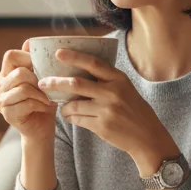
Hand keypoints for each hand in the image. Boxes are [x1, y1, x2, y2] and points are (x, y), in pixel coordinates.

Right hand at [0, 39, 55, 141]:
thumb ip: (35, 62)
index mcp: (5, 75)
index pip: (10, 55)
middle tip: (48, 88)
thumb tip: (29, 42)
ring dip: (42, 94)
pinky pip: (27, 103)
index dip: (28, 59)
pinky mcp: (7, 114)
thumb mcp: (42, 79)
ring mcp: (1, 101)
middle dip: (39, 80)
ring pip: (24, 88)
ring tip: (49, 99)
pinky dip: (41, 104)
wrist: (42, 130)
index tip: (41, 68)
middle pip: (19, 72)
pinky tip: (46, 108)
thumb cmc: (43, 102)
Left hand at [36, 49, 177, 165]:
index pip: (93, 63)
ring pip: (73, 105)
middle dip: (56, 82)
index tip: (58, 53)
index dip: (74, 57)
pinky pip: (78, 119)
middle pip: (76, 83)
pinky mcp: (102, 126)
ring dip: (64, 106)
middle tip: (43, 82)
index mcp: (118, 79)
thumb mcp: (125, 88)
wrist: (147, 136)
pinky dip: (70, 117)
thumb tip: (76, 72)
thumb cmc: (133, 110)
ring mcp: (107, 110)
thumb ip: (106, 80)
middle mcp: (113, 92)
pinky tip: (71, 117)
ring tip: (63, 107)